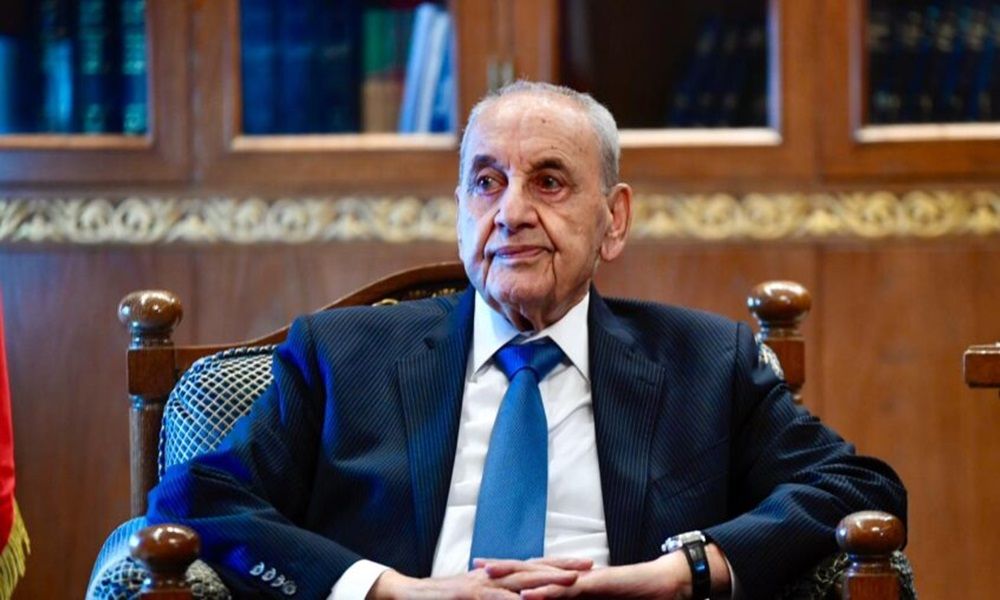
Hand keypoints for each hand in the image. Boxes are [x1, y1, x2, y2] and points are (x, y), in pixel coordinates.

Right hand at [368, 559, 584, 599]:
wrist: (407, 595)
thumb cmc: (442, 599)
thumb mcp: (474, 595)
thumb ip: (497, 595)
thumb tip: (520, 597)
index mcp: (495, 577)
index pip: (533, 567)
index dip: (558, 565)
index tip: (584, 564)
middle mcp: (492, 576)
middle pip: (533, 568)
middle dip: (562, 567)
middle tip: (591, 566)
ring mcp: (480, 585)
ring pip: (520, 580)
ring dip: (546, 579)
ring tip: (571, 581)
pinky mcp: (467, 596)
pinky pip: (494, 599)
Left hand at [496, 544, 731, 598]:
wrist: (664, 585)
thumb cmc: (632, 596)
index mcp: (571, 581)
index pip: (534, 574)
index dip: (508, 572)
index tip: (482, 570)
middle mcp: (572, 575)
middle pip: (531, 570)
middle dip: (502, 568)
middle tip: (474, 565)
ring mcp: (582, 579)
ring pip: (542, 577)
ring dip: (514, 576)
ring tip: (487, 575)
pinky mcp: (595, 586)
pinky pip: (566, 591)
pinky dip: (545, 594)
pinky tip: (526, 596)